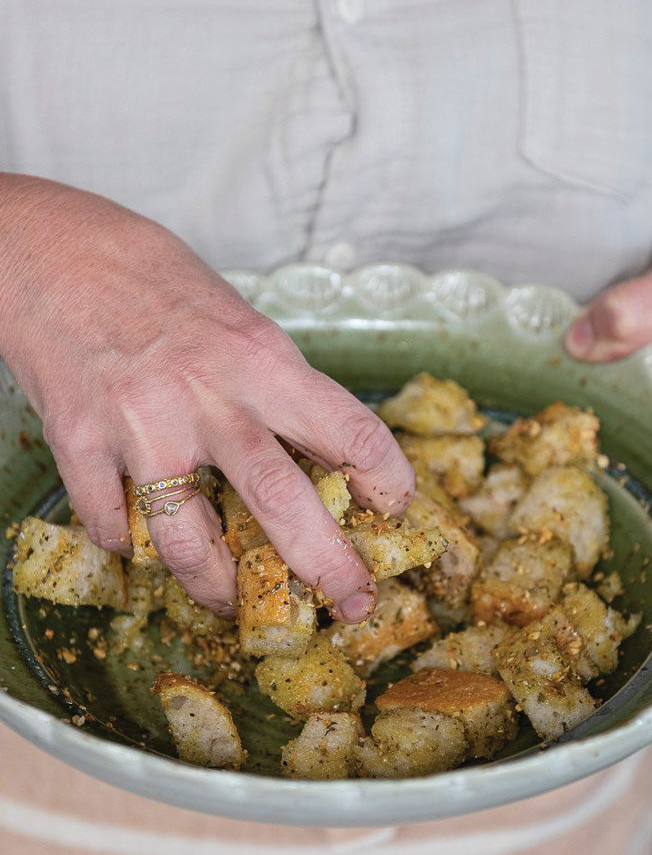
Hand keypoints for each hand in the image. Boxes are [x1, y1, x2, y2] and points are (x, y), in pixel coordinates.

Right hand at [0, 176, 413, 620]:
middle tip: (352, 602)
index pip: (351, 430)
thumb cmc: (156, 284)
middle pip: (282, 501)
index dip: (388, 480)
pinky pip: (112, 526)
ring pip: (190, 541)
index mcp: (262, 358)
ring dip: (218, 588)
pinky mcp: (77, 444)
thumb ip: (279, 392)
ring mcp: (139, 425)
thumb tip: (325, 460)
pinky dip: (129, 547)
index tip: (396, 509)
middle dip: (327, 566)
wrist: (52, 249)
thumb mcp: (241, 323)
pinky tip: (140, 545)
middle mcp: (206, 395)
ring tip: (233, 605)